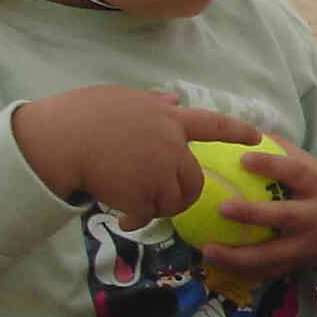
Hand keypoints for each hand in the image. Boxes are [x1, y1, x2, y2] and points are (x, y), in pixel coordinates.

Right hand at [13, 88, 264, 229]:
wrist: (57, 141)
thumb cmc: (79, 116)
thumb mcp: (119, 99)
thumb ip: (151, 104)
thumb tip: (173, 99)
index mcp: (166, 118)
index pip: (212, 125)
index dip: (237, 131)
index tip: (258, 137)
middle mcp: (171, 145)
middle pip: (192, 180)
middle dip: (176, 191)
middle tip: (149, 194)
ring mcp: (161, 171)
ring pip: (173, 200)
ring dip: (154, 206)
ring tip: (128, 200)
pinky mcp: (146, 194)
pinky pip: (150, 214)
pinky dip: (137, 218)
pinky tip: (119, 213)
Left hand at [189, 137, 316, 281]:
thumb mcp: (314, 168)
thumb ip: (283, 152)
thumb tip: (241, 130)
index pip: (298, 173)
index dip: (272, 165)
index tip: (243, 158)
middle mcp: (316, 217)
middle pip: (286, 217)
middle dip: (254, 215)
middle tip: (221, 207)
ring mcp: (308, 246)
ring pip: (274, 254)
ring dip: (240, 256)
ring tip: (207, 249)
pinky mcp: (298, 266)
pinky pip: (267, 271)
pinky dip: (241, 270)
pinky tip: (216, 263)